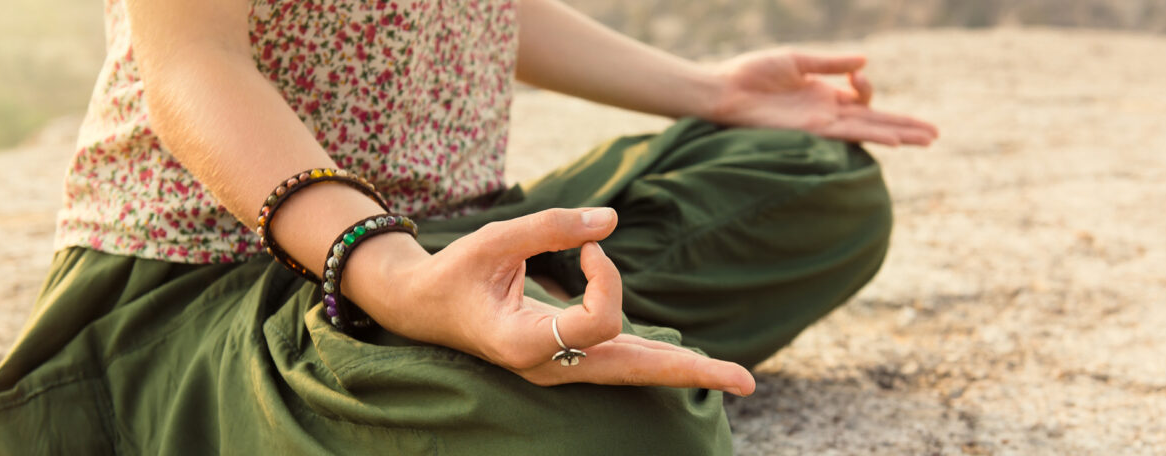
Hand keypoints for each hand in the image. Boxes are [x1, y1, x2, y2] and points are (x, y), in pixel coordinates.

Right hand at [349, 208, 755, 394]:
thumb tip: (612, 220)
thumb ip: (551, 227)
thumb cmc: (453, 272)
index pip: (597, 323)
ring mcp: (556, 369)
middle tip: (746, 381)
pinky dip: (654, 358)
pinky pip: (617, 360)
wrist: (420, 307)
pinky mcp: (562, 359)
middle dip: (688, 372)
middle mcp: (546, 366)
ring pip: (628, 372)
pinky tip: (689, 361)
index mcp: (522, 343)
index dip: (608, 279)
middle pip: (630, 372)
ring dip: (680, 370)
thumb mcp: (494, 240)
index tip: (592, 247)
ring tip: (734, 378)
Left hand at [707, 49, 939, 146]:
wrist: (724, 90)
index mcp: (825, 95)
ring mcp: (821, 125)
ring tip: (928, 140)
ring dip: (900, 135)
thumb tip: (865, 61)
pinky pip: (849, 135)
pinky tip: (895, 141)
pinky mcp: (811, 132)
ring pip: (870, 131)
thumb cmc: (752, 73)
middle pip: (876, 120)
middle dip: (906, 126)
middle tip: (936, 134)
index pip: (862, 99)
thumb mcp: (797, 60)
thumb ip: (831, 63)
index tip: (857, 76)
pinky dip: (873, 136)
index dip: (867, 87)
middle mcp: (827, 113)